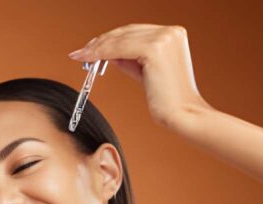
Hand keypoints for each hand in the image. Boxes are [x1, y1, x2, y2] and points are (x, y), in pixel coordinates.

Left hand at [68, 24, 210, 129]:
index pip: (134, 31)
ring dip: (97, 47)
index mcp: (173, 33)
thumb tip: (106, 51)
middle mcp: (171, 31)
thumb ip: (128, 57)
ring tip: (81, 56)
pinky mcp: (155, 49)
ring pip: (120, 40)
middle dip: (101, 41)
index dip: (110, 38)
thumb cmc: (165, 97)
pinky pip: (119, 48)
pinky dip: (101, 53)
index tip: (92, 47)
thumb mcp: (144, 70)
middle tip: (82, 52)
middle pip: (126, 32)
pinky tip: (89, 58)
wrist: (181, 113)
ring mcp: (164, 38)